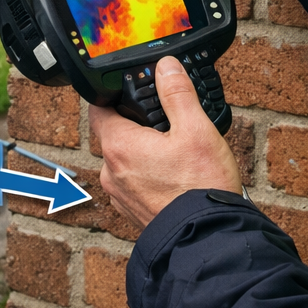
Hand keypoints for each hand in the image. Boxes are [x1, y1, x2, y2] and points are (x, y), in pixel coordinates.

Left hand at [91, 57, 241, 227]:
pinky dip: (148, 176)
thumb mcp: (195, 129)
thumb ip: (177, 93)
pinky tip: (175, 177)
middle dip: (136, 125)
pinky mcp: (133, 212)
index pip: (98, 108)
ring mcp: (120, 196)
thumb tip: (165, 67)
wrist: (208, 240)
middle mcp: (110, 172)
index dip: (112, 94)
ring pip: (125, 161)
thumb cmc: (201, 188)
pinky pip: (134, 184)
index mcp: (118, 146)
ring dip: (143, 153)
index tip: (130, 90)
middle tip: (164, 122)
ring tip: (176, 153)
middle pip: (113, 134)